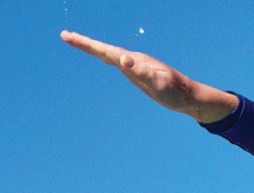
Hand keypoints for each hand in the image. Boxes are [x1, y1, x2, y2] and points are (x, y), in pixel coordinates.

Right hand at [61, 31, 237, 123]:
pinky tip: (106, 57)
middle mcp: (133, 60)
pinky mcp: (139, 74)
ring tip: (76, 41)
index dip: (85, 43)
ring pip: (109, 54)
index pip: (105, 50)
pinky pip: (117, 62)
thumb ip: (140, 70)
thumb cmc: (175, 91)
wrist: (190, 97)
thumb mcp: (157, 82)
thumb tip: (121, 58)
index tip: (67, 36)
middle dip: (84, 43)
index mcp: (134, 60)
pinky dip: (106, 57)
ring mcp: (136, 66)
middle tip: (64, 35)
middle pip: (104, 49)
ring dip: (92, 48)